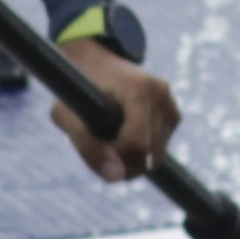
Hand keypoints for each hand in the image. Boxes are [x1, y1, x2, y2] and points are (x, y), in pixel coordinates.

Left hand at [52, 41, 181, 182]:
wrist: (93, 61)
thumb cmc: (76, 89)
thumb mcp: (66, 115)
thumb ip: (87, 146)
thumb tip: (116, 177)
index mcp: (138, 88)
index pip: (138, 144)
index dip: (116, 157)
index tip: (97, 146)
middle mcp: (160, 93)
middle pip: (150, 156)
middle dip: (123, 161)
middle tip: (99, 145)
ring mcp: (170, 102)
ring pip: (156, 157)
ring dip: (131, 157)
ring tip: (110, 136)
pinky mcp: (173, 113)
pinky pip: (159, 150)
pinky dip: (141, 151)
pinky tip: (125, 132)